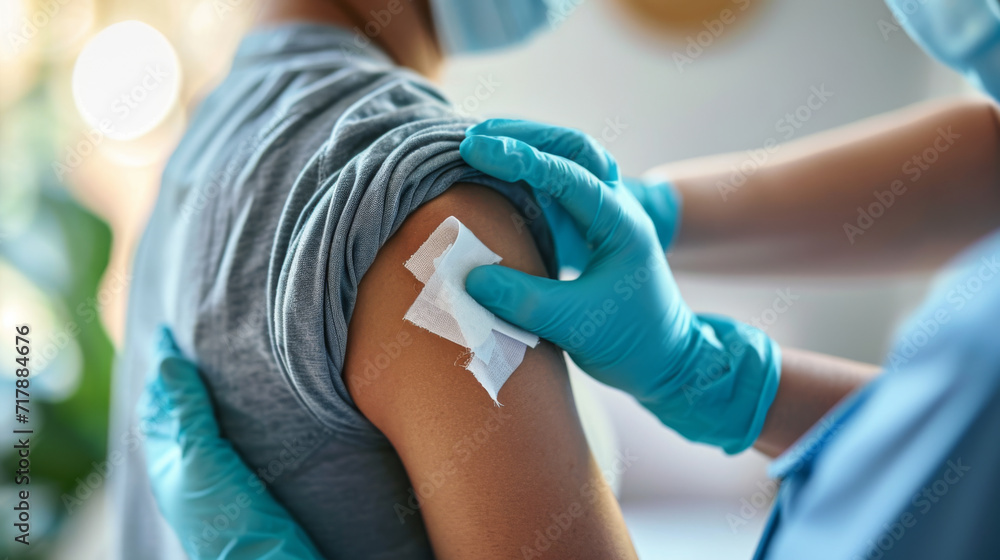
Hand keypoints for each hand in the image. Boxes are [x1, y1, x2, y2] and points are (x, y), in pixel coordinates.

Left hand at [139, 326, 320, 558]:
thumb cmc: (227, 518)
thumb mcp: (200, 458)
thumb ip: (185, 412)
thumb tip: (166, 361)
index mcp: (169, 459)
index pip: (160, 402)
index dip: (163, 366)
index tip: (168, 332)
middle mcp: (191, 466)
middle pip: (180, 412)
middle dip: (181, 378)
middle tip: (190, 341)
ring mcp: (221, 476)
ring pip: (208, 425)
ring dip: (208, 396)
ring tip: (219, 365)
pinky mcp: (252, 484)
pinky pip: (235, 439)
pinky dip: (234, 415)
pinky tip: (252, 409)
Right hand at [460, 120, 779, 452]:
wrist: (665, 361)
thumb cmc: (634, 342)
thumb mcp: (578, 325)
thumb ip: (525, 300)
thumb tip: (468, 276)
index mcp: (621, 222)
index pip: (568, 175)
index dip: (520, 158)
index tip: (475, 149)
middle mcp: (613, 206)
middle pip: (571, 148)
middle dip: (523, 134)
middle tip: (472, 137)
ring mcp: (599, 214)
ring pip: (564, 161)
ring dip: (524, 147)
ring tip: (476, 146)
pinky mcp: (584, 229)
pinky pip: (553, 188)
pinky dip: (522, 175)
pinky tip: (491, 177)